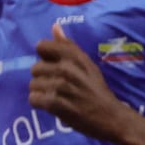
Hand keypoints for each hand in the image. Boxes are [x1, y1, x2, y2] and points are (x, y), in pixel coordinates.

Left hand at [28, 26, 134, 141]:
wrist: (112, 118)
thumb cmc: (98, 91)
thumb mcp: (88, 65)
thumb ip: (68, 46)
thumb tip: (54, 26)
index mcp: (74, 56)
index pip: (42, 46)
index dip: (45, 58)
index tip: (54, 67)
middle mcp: (66, 68)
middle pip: (35, 68)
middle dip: (43, 78)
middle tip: (58, 87)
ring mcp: (61, 86)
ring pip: (33, 85)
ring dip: (42, 93)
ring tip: (57, 97)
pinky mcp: (56, 103)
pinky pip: (34, 99)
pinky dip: (40, 104)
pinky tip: (52, 106)